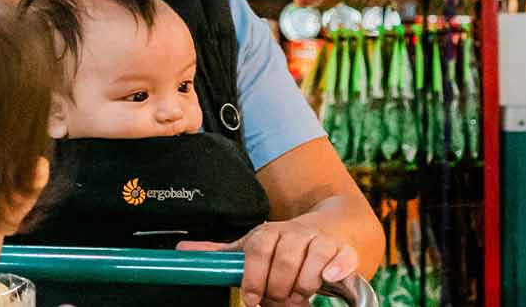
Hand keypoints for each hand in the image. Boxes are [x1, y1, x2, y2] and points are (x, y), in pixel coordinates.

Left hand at [179, 219, 358, 306]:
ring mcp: (321, 241)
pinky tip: (328, 278)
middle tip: (279, 302)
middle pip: (284, 262)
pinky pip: (341, 259)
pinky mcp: (344, 251)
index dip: (254, 277)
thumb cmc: (287, 243)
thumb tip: (182, 250)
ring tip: (300, 296)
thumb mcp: (254, 244)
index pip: (257, 250)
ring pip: (312, 264)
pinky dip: (335, 269)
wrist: (330, 226)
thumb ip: (221, 252)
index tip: (253, 299)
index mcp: (270, 232)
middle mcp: (295, 233)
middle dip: (280, 289)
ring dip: (304, 287)